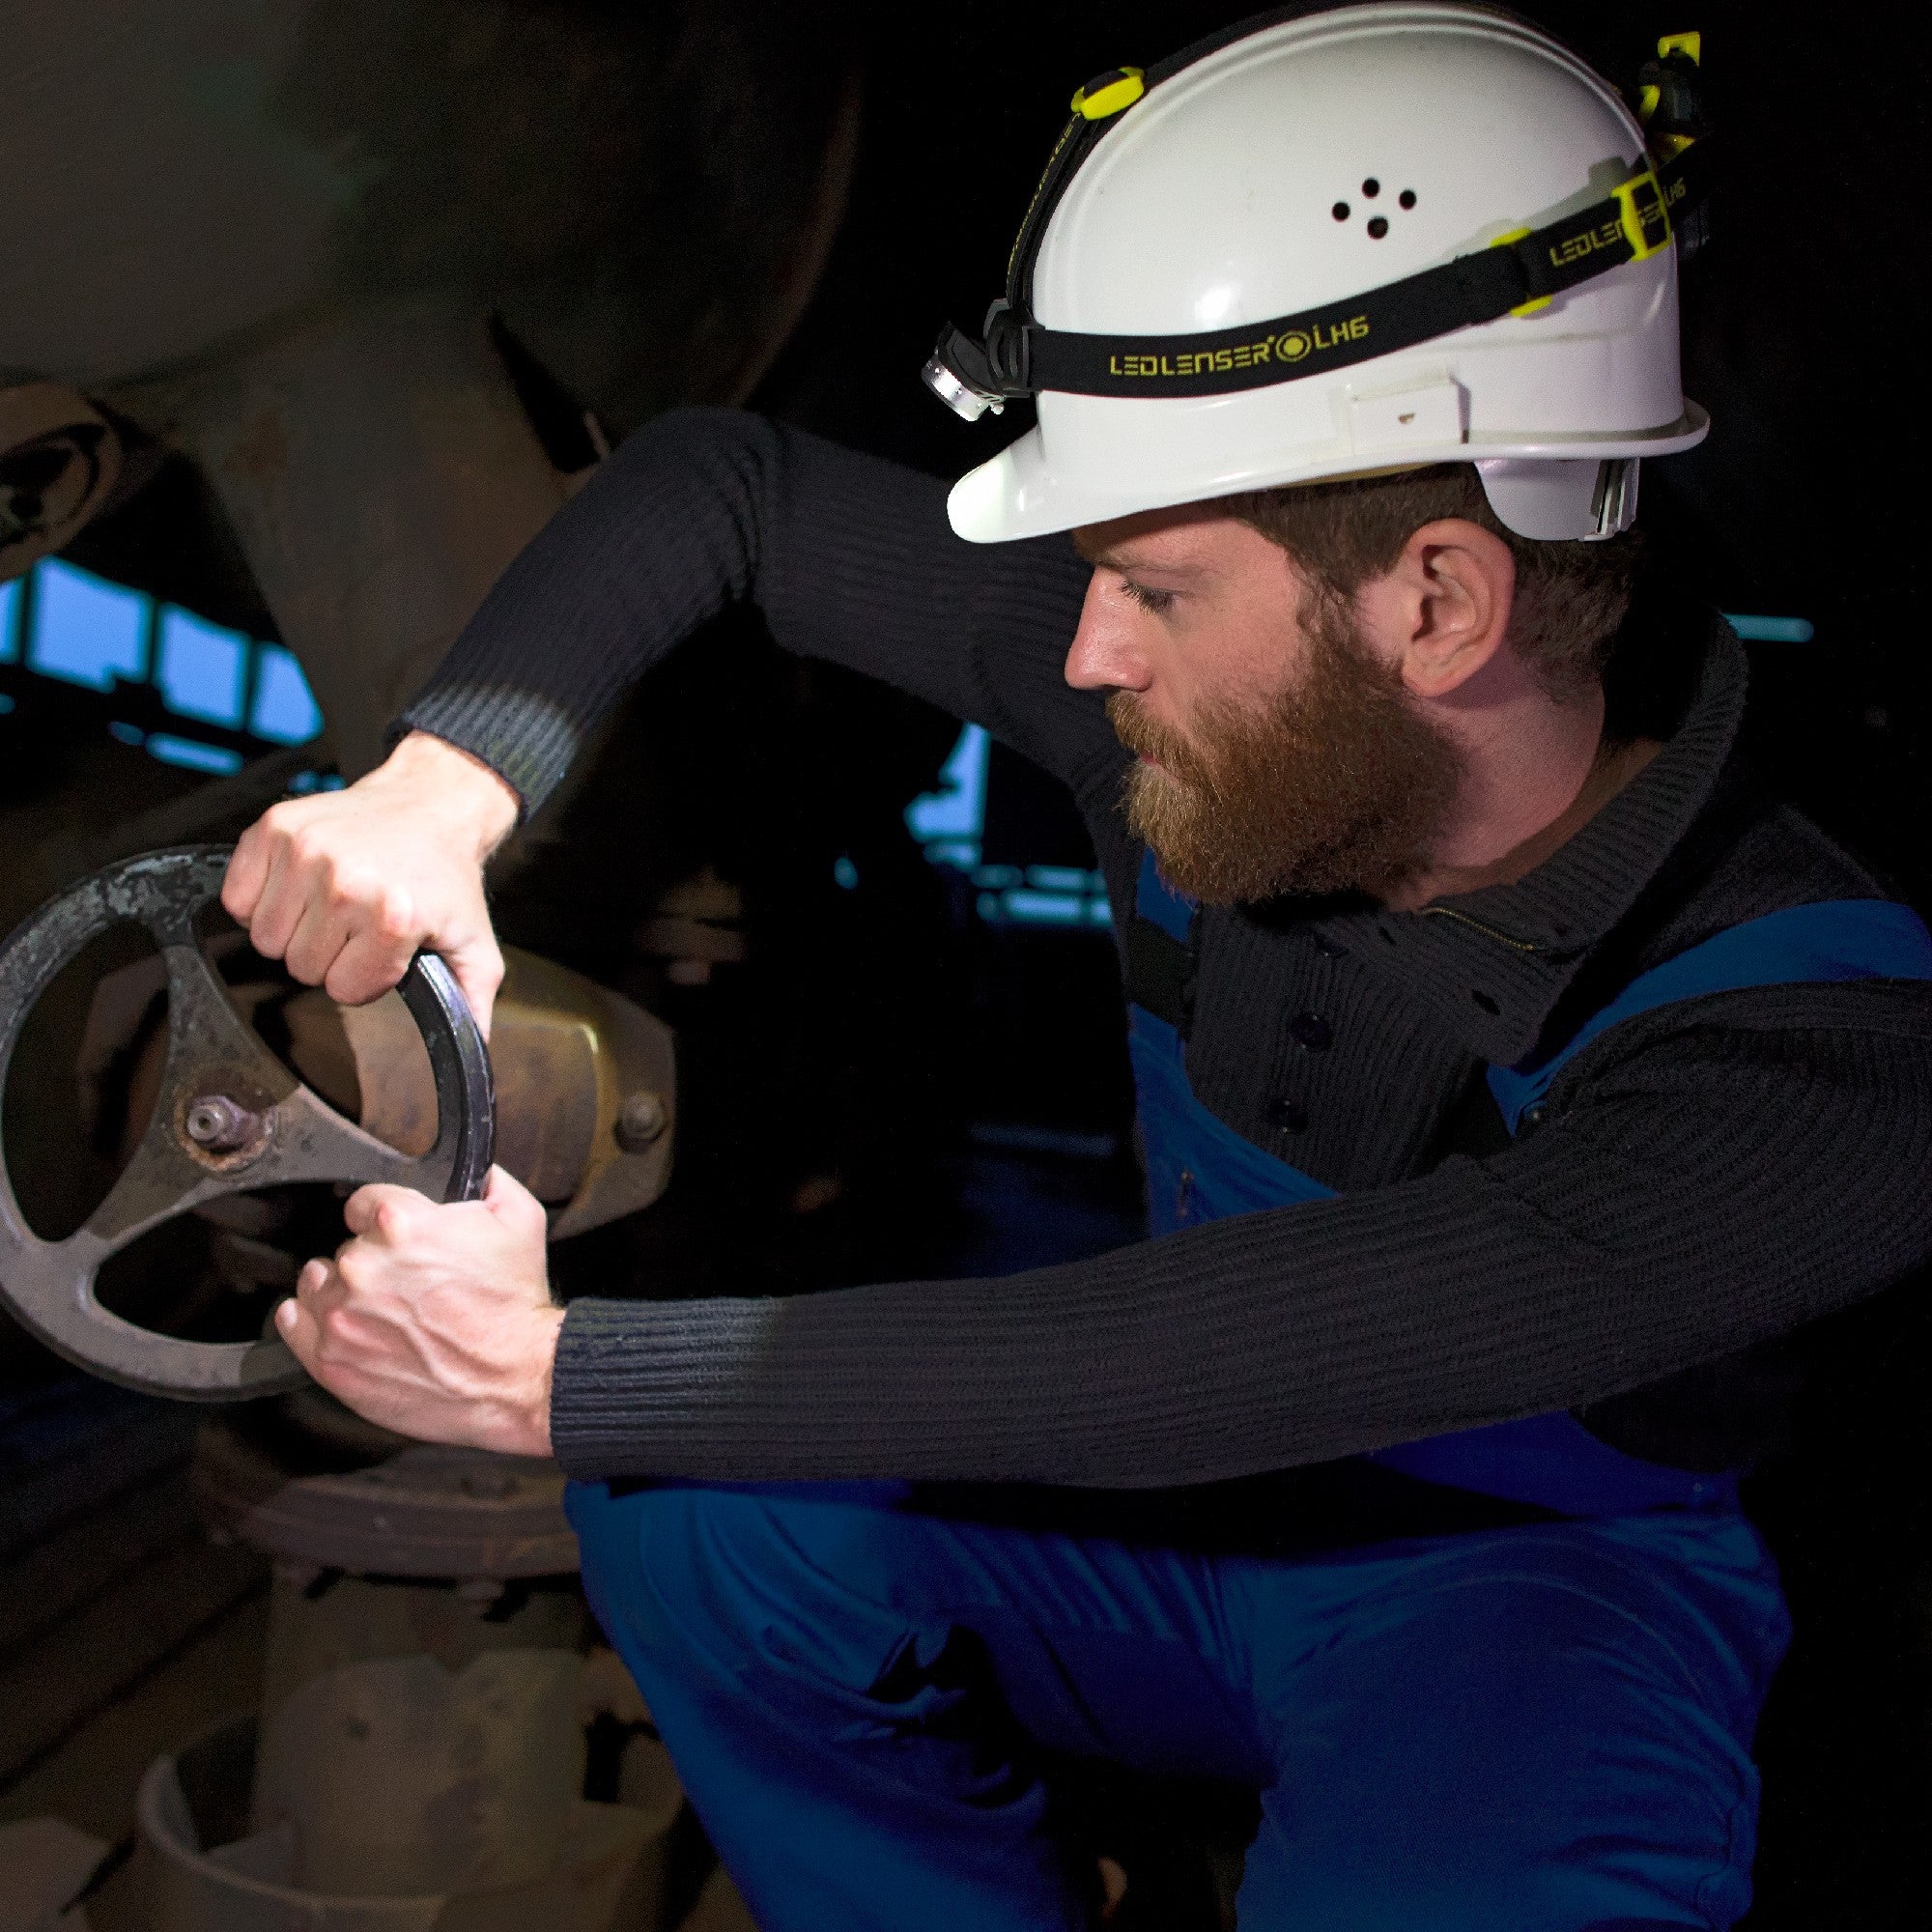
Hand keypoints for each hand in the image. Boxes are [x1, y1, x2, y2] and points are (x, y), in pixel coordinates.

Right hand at [222, 730, 520, 1035]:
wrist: (431, 806)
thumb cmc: (445, 876)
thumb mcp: (473, 945)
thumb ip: (472, 1004)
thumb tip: (473, 1046)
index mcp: (393, 918)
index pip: (343, 990)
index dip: (364, 975)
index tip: (383, 949)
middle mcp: (345, 884)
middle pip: (299, 966)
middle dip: (328, 954)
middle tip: (357, 923)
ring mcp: (305, 852)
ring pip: (265, 937)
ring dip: (294, 929)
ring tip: (331, 903)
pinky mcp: (274, 828)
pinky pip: (235, 898)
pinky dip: (260, 898)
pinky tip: (301, 885)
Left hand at [276, 1166, 563, 1454]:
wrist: (517, 1378)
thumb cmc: (515, 1305)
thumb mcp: (522, 1220)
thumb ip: (491, 1181)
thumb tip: (478, 1171)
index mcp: (399, 1221)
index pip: (361, 1203)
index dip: (383, 1219)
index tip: (398, 1237)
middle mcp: (362, 1266)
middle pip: (345, 1248)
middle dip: (372, 1260)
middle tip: (406, 1283)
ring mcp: (341, 1315)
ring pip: (318, 1283)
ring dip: (340, 1290)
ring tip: (379, 1308)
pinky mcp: (331, 1360)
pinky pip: (292, 1322)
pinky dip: (309, 1320)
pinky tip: (341, 1323)